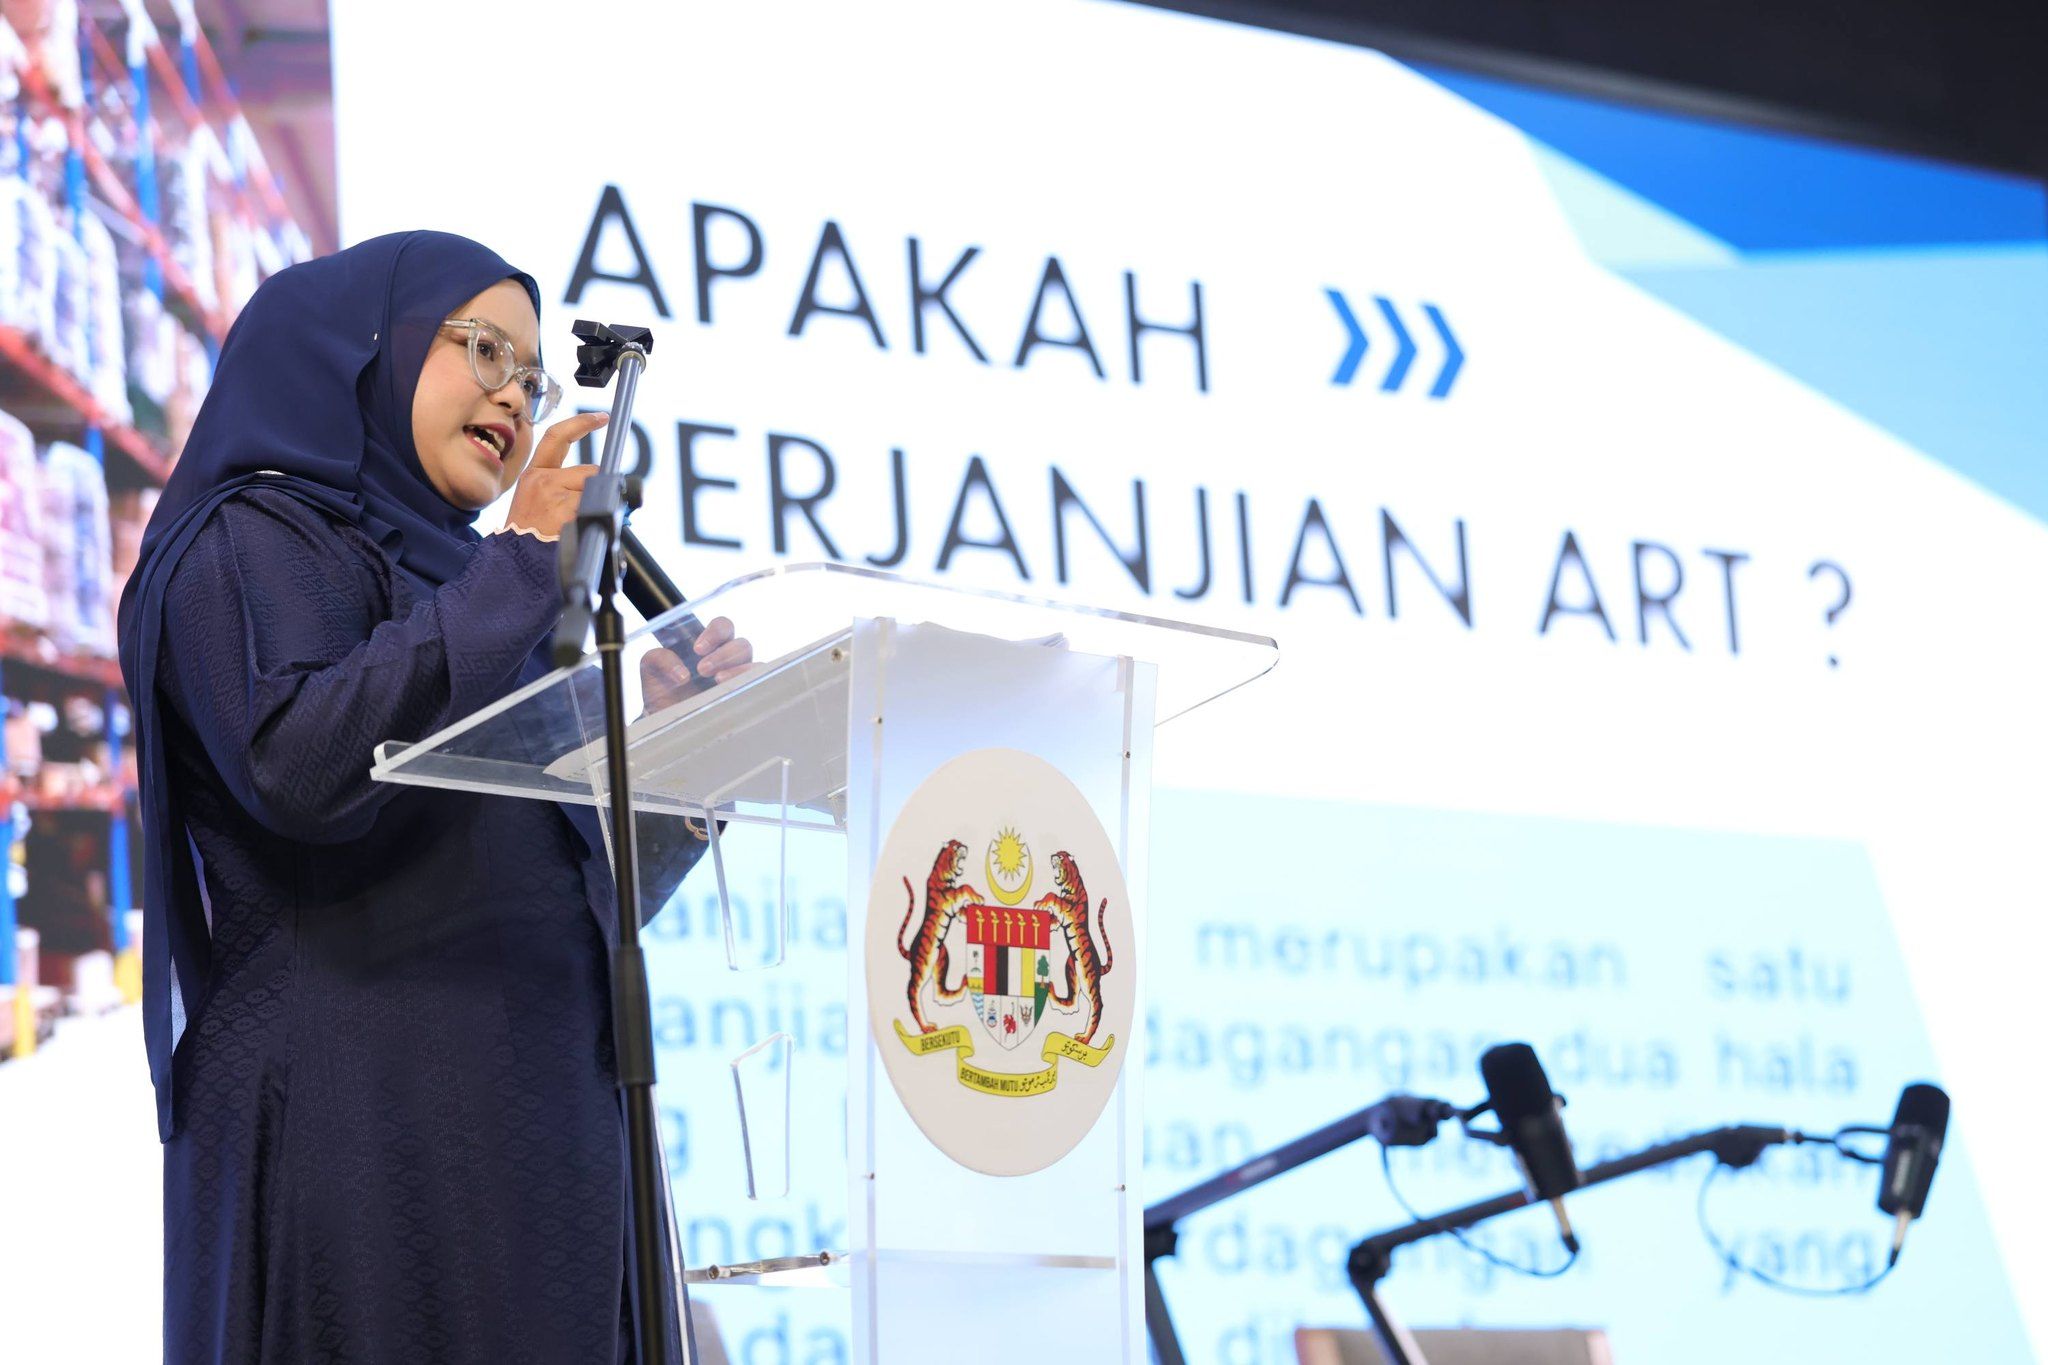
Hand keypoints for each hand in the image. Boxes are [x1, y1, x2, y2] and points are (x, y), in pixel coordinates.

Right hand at [504, 412, 607, 538]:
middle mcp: (541, 480)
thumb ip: (561, 486)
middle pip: (589, 471)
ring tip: (572, 527)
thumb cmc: (529, 537)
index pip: (557, 437)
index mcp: (533, 475)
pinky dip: (594, 521)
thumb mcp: (536, 503)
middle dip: (596, 490)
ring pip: (595, 491)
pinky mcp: (564, 509)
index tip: (601, 417)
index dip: (581, 423)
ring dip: (594, 509)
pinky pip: (594, 509)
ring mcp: (552, 494)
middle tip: (581, 513)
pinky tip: (575, 533)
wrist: (514, 563)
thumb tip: (598, 480)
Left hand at [640, 616, 754, 709]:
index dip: (715, 633)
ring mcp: (738, 676)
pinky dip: (747, 682)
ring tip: (716, 681)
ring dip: (736, 669)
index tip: (698, 649)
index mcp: (710, 644)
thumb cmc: (662, 688)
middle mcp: (728, 657)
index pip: (723, 626)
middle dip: (723, 655)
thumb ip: (659, 658)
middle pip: (741, 645)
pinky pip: (758, 682)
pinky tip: (729, 690)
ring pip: (753, 663)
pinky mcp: (743, 693)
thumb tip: (681, 673)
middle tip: (702, 669)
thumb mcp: (651, 667)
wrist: (663, 718)